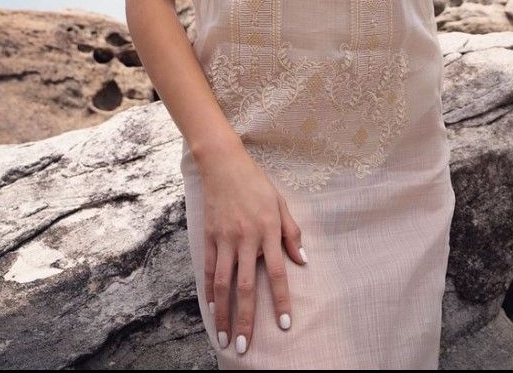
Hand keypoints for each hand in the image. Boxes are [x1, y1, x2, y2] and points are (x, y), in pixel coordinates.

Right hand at [198, 145, 306, 355]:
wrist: (224, 165)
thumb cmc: (257, 184)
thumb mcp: (280, 204)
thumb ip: (291, 233)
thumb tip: (303, 260)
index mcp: (268, 230)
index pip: (277, 272)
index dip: (281, 300)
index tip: (284, 324)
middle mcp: (246, 238)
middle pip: (246, 286)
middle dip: (246, 319)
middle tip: (245, 346)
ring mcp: (225, 238)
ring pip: (223, 283)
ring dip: (225, 313)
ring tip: (225, 337)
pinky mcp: (209, 236)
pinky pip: (209, 269)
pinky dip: (210, 291)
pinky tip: (213, 309)